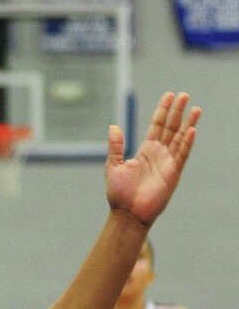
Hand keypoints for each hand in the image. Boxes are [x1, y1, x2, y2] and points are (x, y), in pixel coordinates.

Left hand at [104, 92, 199, 226]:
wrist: (127, 213)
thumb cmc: (119, 193)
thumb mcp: (113, 166)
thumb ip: (116, 146)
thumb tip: (113, 126)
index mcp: (145, 150)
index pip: (156, 125)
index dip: (162, 111)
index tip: (169, 96)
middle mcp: (158, 154)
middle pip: (171, 128)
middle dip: (177, 111)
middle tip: (184, 95)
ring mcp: (167, 162)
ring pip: (180, 138)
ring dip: (188, 123)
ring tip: (195, 108)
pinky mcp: (173, 173)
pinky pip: (182, 154)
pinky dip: (186, 142)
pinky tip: (192, 129)